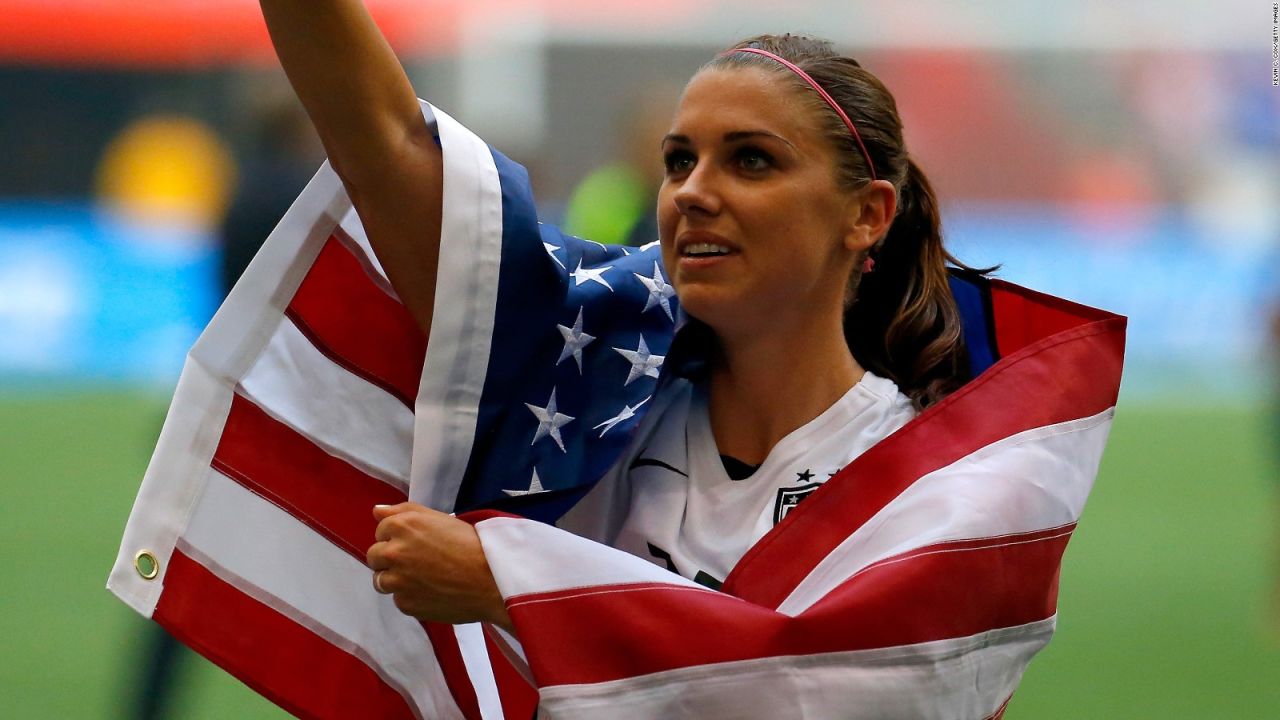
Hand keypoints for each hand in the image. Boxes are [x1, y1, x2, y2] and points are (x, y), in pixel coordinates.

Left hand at [366, 503, 512, 631]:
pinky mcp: (405, 604)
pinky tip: (431, 592)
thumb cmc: (471, 544)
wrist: (491, 579)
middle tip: (416, 561)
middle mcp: (394, 552)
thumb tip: (376, 511)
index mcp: (402, 526)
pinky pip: (398, 600)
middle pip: (374, 556)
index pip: (380, 530)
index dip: (397, 536)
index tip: (416, 542)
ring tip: (424, 578)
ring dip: (396, 579)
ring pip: (381, 581)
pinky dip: (410, 597)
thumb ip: (404, 511)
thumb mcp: (439, 518)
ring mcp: (397, 581)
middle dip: (390, 558)